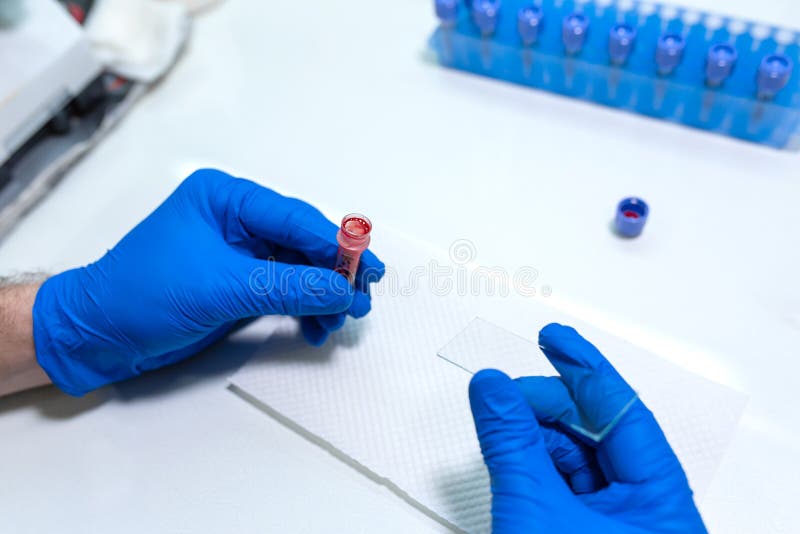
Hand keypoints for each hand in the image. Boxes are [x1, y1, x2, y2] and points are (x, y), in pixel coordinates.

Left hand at [33, 169, 384, 395]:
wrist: (97, 335)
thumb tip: (343, 290)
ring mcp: (237, 252)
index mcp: (226, 199)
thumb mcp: (222, 288)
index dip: (337, 246)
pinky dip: (301, 309)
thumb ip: (288, 287)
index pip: (295, 219)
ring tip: (337, 322)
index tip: (367, 271)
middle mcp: (235, 219)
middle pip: (302, 242)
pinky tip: (313, 328)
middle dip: (332, 275)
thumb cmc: (142, 295)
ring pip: (297, 268)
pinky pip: (282, 290)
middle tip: (360, 301)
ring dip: (320, 296)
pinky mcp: (237, 283)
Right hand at [469, 323, 706, 532]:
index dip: (586, 368)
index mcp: (661, 504)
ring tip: (502, 421)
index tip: (555, 338)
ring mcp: (620, 526)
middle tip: (506, 392)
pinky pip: (568, 485)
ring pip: (581, 459)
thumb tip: (492, 387)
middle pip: (600, 432)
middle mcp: (647, 512)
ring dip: (538, 436)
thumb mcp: (533, 507)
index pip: (625, 413)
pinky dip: (538, 465)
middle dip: (549, 405)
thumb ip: (510, 442)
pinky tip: (513, 452)